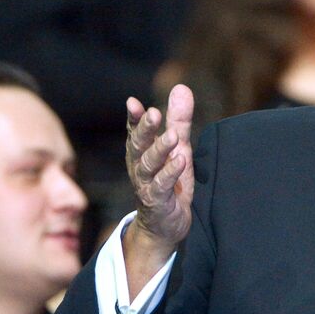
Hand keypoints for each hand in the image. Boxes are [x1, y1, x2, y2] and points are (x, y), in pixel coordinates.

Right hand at [125, 84, 195, 250]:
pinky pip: (162, 186)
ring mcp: (146, 184)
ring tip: (173, 136)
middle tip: (153, 113)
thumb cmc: (170, 183)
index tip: (133, 103)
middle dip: (145, 129)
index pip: (135, 131)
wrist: (165, 226)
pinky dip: (170, 173)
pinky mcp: (158, 201)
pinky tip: (180, 161)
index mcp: (141, 152)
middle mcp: (139, 166)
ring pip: (149, 165)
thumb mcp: (178, 148)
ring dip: (160, 149)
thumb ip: (179, 120)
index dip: (134, 118)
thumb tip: (181, 87)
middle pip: (138, 145)